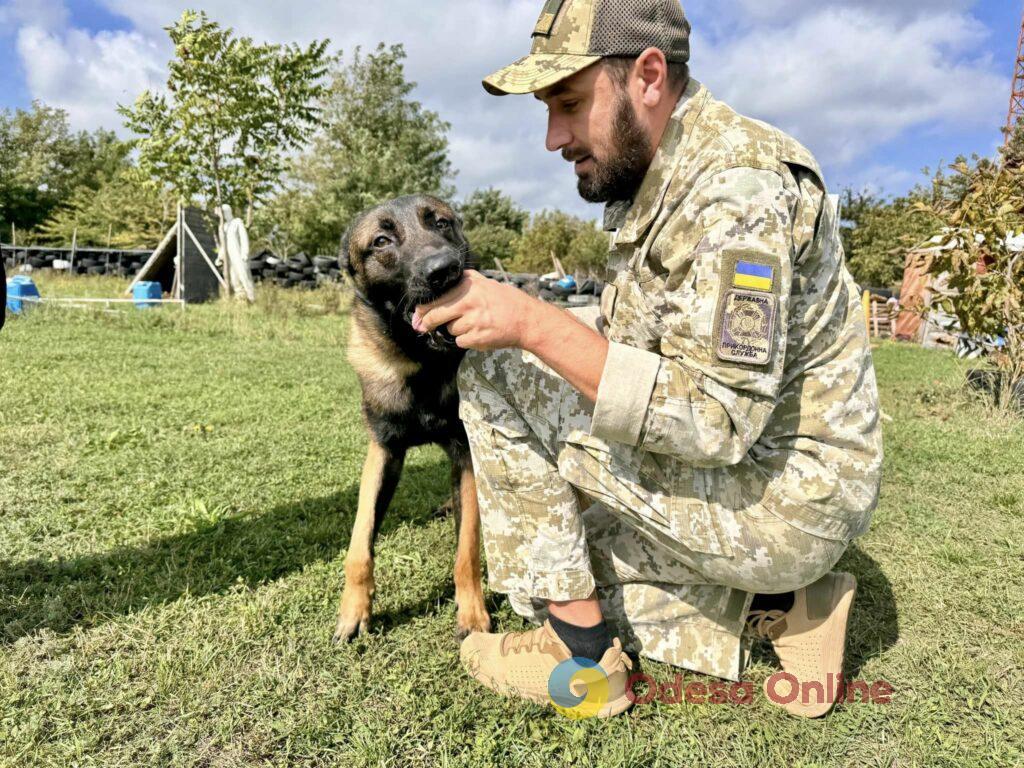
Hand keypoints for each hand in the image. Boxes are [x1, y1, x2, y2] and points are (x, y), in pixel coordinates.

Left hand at [412, 270, 535, 350]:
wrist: (526, 320)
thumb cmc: (504, 301)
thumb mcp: (484, 283)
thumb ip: (463, 282)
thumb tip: (436, 292)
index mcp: (468, 286)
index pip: (436, 298)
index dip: (423, 308)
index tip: (418, 314)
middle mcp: (469, 301)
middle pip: (436, 315)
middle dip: (427, 323)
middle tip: (421, 327)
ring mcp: (473, 320)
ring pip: (450, 330)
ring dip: (455, 330)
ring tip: (472, 324)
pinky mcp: (477, 337)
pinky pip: (460, 341)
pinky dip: (466, 340)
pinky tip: (478, 334)